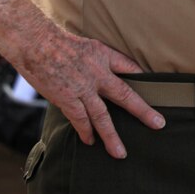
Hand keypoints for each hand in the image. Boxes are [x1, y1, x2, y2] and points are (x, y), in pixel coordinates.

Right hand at [18, 27, 165, 158]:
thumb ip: (94, 59)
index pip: (129, 67)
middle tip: (158, 124)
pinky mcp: (67, 98)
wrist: (36, 41)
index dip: (142, 78)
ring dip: (112, 136)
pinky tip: (90, 141)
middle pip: (125, 95)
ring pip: (103, 116)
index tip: (155, 88)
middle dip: (143, 111)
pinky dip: (86, 132)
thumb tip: (98, 73)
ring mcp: (83, 88)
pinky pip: (80, 120)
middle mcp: (98, 72)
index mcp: (103, 55)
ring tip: (120, 153)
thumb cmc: (54, 40)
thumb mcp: (83, 43)